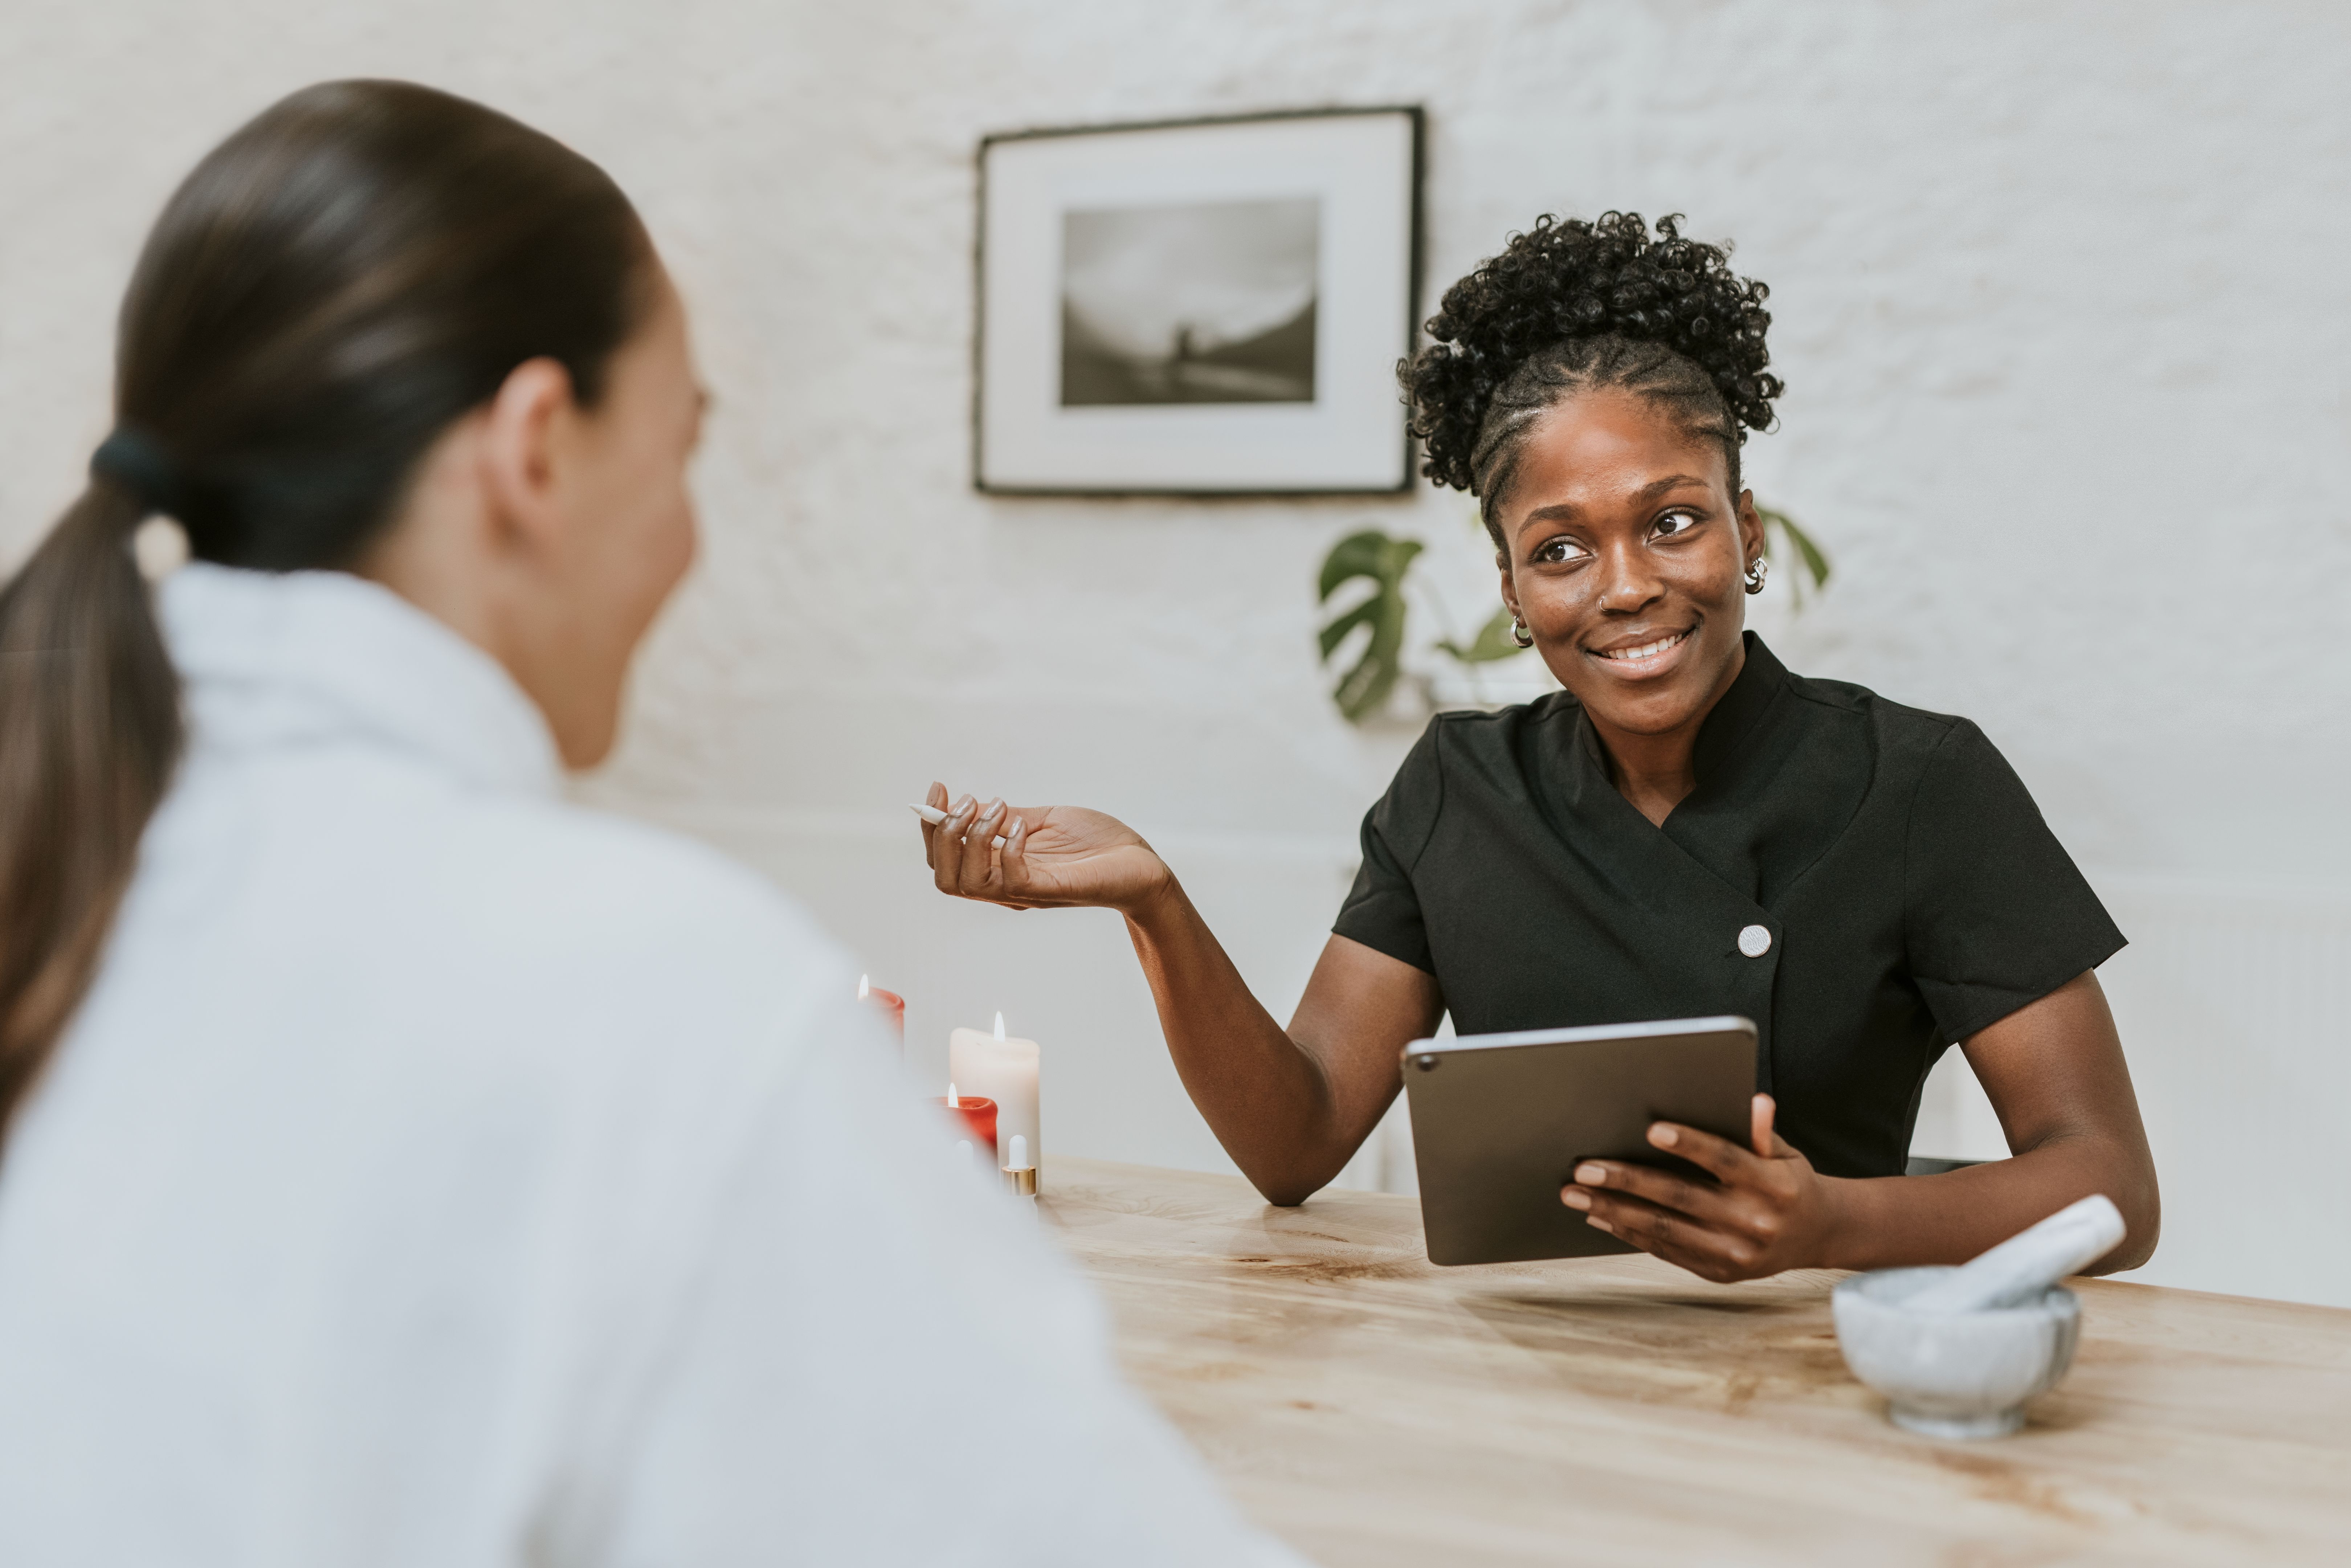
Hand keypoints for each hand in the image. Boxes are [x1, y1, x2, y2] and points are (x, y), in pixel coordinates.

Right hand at [920, 781, 1174, 914]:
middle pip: (943, 876)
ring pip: (964, 883)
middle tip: (966, 801)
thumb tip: (971, 804)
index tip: (937, 789)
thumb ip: (1008, 819)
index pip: (944, 859)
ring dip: (970, 837)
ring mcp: (1023, 892)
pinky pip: (1008, 879)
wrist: (1141, 864)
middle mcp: (1003, 886)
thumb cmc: (1098, 843)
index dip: (932, 825)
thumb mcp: (1044, 821)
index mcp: (998, 868)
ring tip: (997, 807)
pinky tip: (1023, 826)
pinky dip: (1007, 847)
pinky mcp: (1047, 891)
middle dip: (942, 834)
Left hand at [1560, 1094, 1843, 1282]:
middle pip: (1681, 1196)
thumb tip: (1754, 1102)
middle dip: (1626, 1181)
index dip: (1689, 1144)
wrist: (1818, 1235)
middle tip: (1584, 1168)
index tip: (1651, 1129)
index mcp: (1772, 1185)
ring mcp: (1735, 1253)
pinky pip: (1667, 1250)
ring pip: (1664, 1228)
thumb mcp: (1785, 1152)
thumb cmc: (1788, 1181)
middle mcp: (1754, 1222)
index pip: (1725, 1159)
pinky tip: (1600, 1217)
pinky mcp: (1720, 1272)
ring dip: (1614, 1211)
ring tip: (1575, 1195)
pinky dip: (1630, 1233)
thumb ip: (1762, 1131)